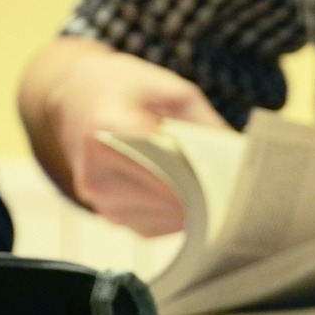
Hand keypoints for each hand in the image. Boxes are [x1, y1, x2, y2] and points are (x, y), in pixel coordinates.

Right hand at [42, 45, 229, 235]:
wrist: (74, 99)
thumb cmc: (126, 89)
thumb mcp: (171, 89)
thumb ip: (205, 124)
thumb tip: (239, 160)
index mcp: (109, 131)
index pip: (168, 171)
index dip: (204, 179)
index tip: (234, 182)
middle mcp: (98, 171)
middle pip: (170, 200)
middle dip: (204, 195)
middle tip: (233, 186)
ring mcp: (101, 199)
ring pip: (166, 219)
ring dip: (192, 208)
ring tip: (208, 186)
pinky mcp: (108, 215)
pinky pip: (155, 225)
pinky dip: (175, 214)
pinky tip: (183, 194)